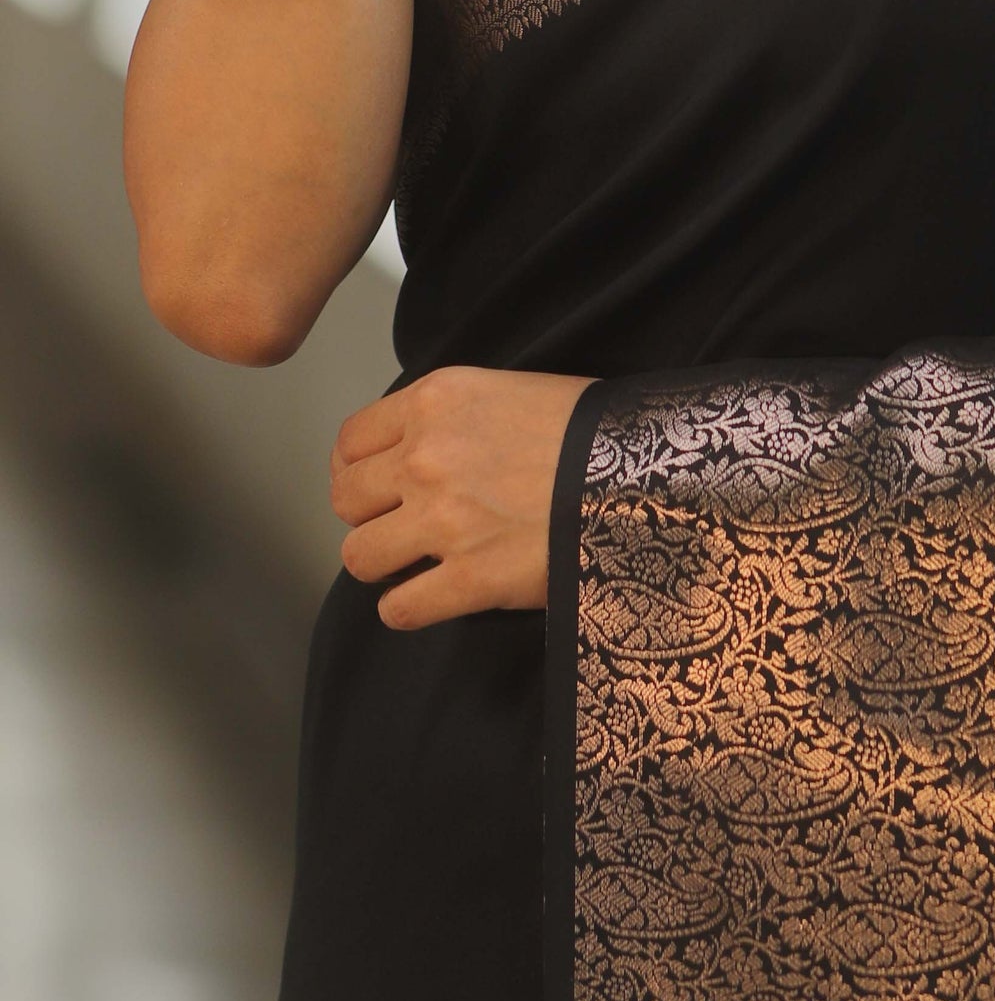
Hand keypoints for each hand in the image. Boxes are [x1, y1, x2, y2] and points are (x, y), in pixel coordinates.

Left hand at [331, 365, 593, 629]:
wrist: (643, 473)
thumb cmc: (589, 428)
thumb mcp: (511, 391)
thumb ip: (452, 417)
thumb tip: (421, 448)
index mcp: (436, 401)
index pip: (351, 440)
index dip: (356, 467)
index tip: (375, 483)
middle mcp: (426, 457)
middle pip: (346, 500)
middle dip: (369, 515)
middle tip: (400, 523)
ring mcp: (442, 521)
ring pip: (359, 556)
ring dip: (383, 563)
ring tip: (414, 562)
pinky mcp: (468, 578)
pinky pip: (399, 609)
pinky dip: (409, 609)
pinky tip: (433, 596)